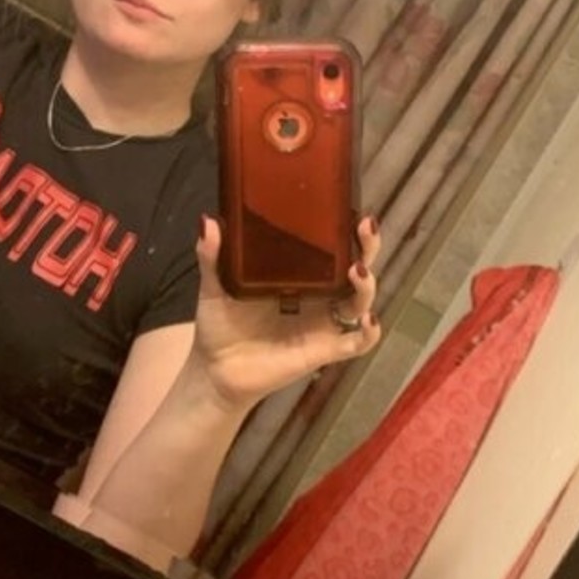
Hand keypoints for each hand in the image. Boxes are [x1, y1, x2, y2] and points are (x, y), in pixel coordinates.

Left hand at [191, 214, 381, 412]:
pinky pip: (357, 343)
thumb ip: (213, 257)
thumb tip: (208, 221)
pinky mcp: (323, 350)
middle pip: (356, 266)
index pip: (331, 245)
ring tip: (356, 271)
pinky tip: (369, 319)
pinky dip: (370, 333)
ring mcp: (323, 323)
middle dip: (367, 246)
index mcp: (298, 274)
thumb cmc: (220, 326)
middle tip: (364, 227)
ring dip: (367, 285)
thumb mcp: (215, 287)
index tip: (350, 208)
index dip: (346, 228)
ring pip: (360, 301)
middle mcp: (318, 295)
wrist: (215, 370)